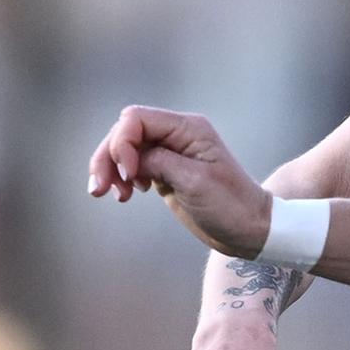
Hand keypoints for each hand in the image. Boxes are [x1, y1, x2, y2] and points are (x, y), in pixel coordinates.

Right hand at [86, 107, 279, 262]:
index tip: (128, 176)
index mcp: (188, 129)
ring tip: (109, 194)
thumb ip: (158, 162)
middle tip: (99, 189)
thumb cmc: (230, 205)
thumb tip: (130, 159)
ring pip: (126, 149)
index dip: (122, 143)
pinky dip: (122, 178)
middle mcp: (177, 135)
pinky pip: (134, 165)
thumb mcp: (194, 182)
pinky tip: (125, 195)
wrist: (250, 230)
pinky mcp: (166, 171)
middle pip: (125, 132)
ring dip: (111, 169)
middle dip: (109, 157)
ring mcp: (170, 153)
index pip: (136, 119)